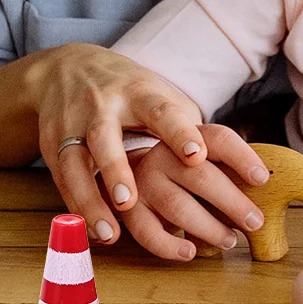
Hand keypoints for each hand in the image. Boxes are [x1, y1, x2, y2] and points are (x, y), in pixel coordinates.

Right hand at [21, 44, 251, 244]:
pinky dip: (77, 208)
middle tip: (132, 200)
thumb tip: (249, 173)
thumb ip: (195, 129)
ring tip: (111, 232)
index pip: (163, 111)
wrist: (68, 69)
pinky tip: (94, 233)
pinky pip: (63, 180)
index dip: (179, 133)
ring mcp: (74, 126)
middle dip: (118, 172)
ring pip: (76, 163)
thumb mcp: (164, 97)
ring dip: (92, 198)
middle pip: (107, 139)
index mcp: (141, 93)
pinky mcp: (54, 146)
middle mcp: (104, 107)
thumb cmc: (134, 92)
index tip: (196, 155)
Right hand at [120, 124, 270, 260]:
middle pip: (201, 175)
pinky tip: (191, 253)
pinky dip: (170, 246)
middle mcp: (164, 154)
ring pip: (177, 206)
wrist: (128, 171)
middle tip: (256, 221)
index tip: (262, 179)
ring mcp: (143, 181)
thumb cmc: (184, 171)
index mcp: (189, 137)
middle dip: (231, 201)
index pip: (219, 139)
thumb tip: (284, 192)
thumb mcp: (207, 160)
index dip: (242, 157)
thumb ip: (233, 169)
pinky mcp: (129, 209)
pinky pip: (148, 232)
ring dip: (208, 227)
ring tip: (230, 240)